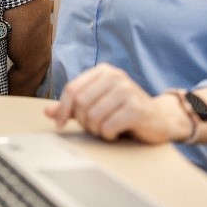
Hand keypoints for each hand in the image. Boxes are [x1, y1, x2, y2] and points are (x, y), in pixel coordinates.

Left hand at [43, 63, 180, 142]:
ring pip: (93, 116)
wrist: (159, 120)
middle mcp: (116, 76)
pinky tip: (116, 133)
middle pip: (80, 103)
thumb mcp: (95, 105)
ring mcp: (128, 91)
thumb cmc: (123, 111)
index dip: (62, 109)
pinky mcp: (137, 108)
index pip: (72, 89)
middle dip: (82, 121)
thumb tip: (47, 111)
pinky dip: (108, 135)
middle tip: (93, 127)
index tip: (60, 124)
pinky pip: (108, 127)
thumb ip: (71, 106)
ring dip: (96, 129)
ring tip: (105, 128)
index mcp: (103, 71)